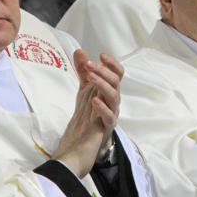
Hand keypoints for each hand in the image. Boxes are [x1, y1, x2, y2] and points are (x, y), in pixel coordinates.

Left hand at [53, 50, 121, 177]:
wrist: (82, 145)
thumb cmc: (88, 115)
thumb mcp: (84, 90)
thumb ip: (83, 71)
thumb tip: (79, 51)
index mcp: (109, 91)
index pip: (117, 74)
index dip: (112, 64)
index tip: (101, 55)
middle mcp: (113, 101)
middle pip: (116, 82)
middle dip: (104, 71)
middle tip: (90, 64)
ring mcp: (111, 114)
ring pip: (115, 97)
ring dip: (103, 84)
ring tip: (90, 77)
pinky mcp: (105, 128)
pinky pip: (109, 117)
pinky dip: (103, 107)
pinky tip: (94, 100)